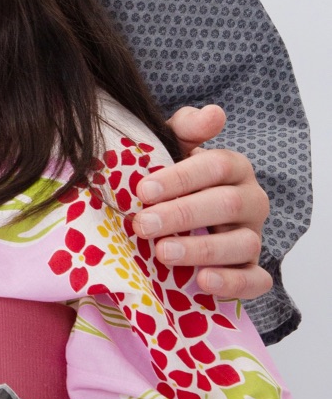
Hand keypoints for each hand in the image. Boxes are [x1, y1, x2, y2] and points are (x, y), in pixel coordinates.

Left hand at [133, 104, 271, 299]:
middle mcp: (250, 201)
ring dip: (202, 250)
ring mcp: (252, 237)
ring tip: (163, 253)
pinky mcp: (251, 270)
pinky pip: (255, 280)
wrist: (176, 221)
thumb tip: (213, 114)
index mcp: (233, 168)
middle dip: (183, 215)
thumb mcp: (171, 150)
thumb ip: (186, 129)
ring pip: (241, 244)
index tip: (144, 190)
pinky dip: (233, 284)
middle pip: (227, 205)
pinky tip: (203, 282)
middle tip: (144, 224)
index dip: (181, 177)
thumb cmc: (172, 182)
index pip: (217, 166)